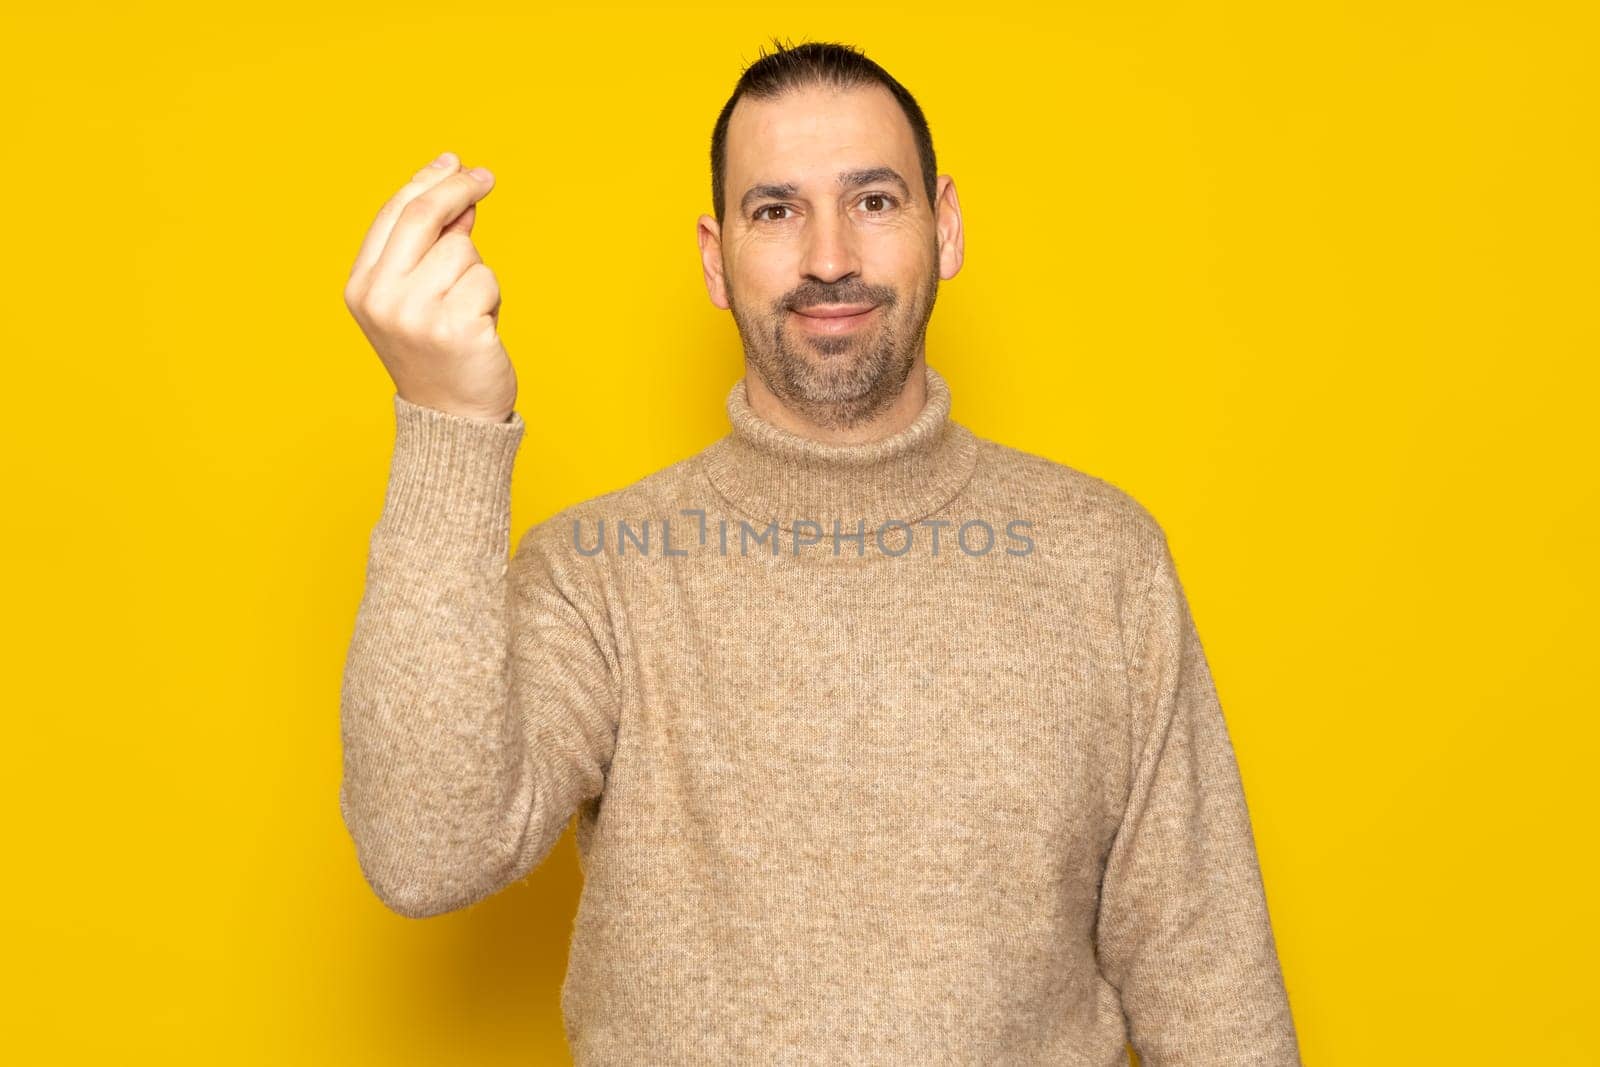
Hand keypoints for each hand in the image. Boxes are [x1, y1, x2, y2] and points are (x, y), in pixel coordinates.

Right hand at [344, 152, 516, 423]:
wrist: (451, 418)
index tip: (456, 162)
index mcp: (362, 286)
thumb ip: (431, 248)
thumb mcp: (419, 296)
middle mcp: (381, 297)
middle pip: (424, 215)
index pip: (394, 213)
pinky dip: (491, 299)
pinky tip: (480, 328)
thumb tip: (461, 198)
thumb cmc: (439, 353)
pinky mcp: (455, 326)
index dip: (428, 181)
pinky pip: (487, 280)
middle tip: (486, 177)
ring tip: (467, 312)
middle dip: (459, 188)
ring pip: (464, 250)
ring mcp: (416, 312)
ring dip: (477, 274)